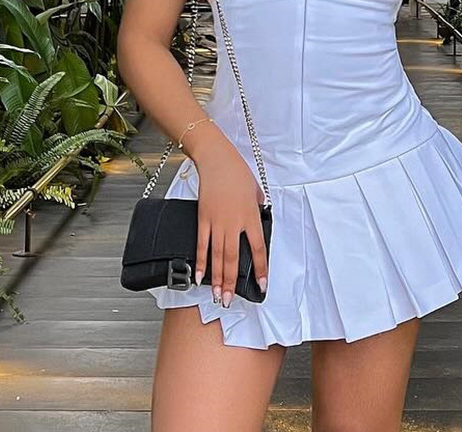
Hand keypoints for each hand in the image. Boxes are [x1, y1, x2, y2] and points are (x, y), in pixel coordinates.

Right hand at [193, 138, 268, 307]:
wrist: (217, 161)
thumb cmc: (238, 173)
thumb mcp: (256, 191)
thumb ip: (258, 207)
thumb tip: (259, 216)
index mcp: (251, 216)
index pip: (258, 248)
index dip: (261, 269)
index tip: (262, 284)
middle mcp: (234, 223)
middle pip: (233, 259)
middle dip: (231, 283)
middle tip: (229, 301)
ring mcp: (217, 222)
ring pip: (217, 256)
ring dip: (217, 279)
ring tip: (217, 296)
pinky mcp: (202, 219)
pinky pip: (201, 245)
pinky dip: (200, 262)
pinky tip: (199, 276)